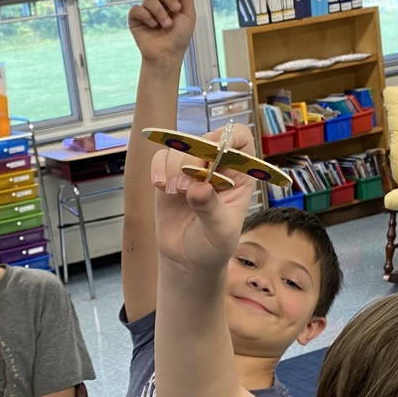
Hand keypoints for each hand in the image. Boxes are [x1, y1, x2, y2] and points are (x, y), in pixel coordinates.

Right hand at [128, 0, 194, 65]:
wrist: (167, 55)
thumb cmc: (179, 38)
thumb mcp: (189, 15)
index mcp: (172, 1)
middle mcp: (159, 4)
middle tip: (176, 9)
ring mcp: (147, 10)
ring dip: (160, 12)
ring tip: (166, 25)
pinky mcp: (136, 18)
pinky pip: (138, 9)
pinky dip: (146, 17)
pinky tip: (153, 26)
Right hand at [152, 123, 257, 272]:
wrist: (188, 259)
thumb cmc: (213, 245)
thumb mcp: (220, 231)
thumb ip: (211, 209)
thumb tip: (198, 188)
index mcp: (239, 175)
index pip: (239, 139)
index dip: (229, 137)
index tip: (215, 151)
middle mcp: (217, 167)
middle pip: (205, 140)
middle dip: (194, 158)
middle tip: (187, 186)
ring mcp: (191, 169)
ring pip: (180, 148)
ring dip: (174, 167)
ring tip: (175, 193)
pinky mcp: (169, 175)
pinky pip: (161, 158)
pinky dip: (158, 168)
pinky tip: (160, 185)